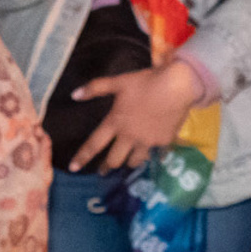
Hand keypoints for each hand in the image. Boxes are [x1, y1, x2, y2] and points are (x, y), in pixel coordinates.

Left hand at [65, 57, 205, 173]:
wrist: (177, 86)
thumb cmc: (146, 82)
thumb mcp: (119, 81)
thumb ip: (96, 88)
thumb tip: (74, 95)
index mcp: (116, 122)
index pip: (94, 144)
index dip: (82, 156)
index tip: (73, 168)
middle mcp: (129, 136)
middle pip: (114, 159)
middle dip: (108, 166)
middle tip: (105, 170)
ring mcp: (147, 141)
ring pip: (135, 161)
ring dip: (129, 162)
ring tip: (129, 161)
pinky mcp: (164, 142)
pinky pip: (157, 154)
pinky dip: (155, 155)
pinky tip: (156, 155)